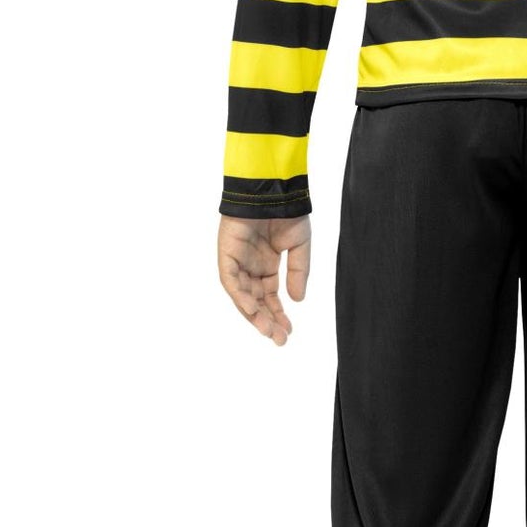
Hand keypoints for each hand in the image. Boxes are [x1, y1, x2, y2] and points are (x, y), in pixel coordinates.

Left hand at [218, 214, 311, 345]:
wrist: (274, 188)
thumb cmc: (287, 211)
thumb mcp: (299, 246)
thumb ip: (298, 272)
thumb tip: (297, 300)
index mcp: (266, 264)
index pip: (269, 296)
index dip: (278, 314)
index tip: (288, 331)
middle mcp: (250, 265)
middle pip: (255, 300)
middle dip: (267, 320)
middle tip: (280, 339)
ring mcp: (237, 260)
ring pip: (242, 294)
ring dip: (253, 314)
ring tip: (268, 330)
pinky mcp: (227, 253)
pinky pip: (230, 279)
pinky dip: (240, 295)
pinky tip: (252, 309)